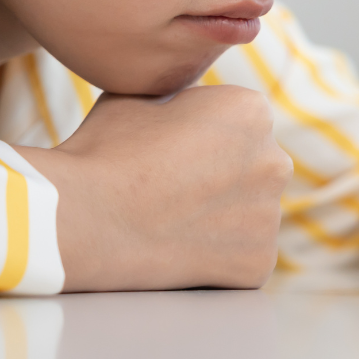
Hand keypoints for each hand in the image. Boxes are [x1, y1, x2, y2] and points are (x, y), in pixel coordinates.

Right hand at [14, 85, 291, 291]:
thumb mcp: (140, 96)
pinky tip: (181, 251)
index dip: (204, 136)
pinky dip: (220, 258)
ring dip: (223, 218)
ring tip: (173, 222)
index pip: (240, 122)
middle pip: (253, 167)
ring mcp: (270, 215)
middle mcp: (274, 159)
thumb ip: (179, 97)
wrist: (83, 218)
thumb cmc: (104, 152)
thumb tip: (183, 106)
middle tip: (175, 190)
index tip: (174, 151)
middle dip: (223, 177)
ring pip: (251, 214)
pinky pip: (246, 257)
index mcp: (252, 110)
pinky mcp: (259, 262)